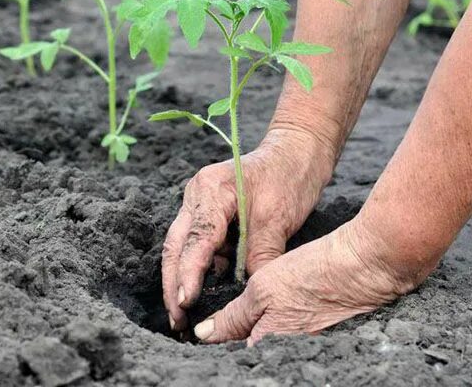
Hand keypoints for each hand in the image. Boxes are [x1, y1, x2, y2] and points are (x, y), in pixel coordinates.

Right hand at [162, 127, 335, 331]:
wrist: (298, 150)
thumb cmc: (289, 176)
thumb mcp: (278, 219)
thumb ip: (261, 256)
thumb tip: (250, 297)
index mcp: (210, 190)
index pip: (195, 239)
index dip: (188, 274)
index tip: (185, 303)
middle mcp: (196, 195)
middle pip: (176, 245)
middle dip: (173, 284)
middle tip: (176, 320)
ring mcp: (199, 204)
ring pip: (182, 247)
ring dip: (181, 279)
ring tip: (183, 315)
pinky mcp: (209, 214)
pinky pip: (199, 245)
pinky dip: (199, 269)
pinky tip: (202, 293)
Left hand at [192, 218, 417, 343]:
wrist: (366, 267)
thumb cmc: (314, 274)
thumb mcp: (263, 289)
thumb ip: (233, 317)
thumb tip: (204, 335)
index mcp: (270, 347)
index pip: (231, 355)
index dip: (215, 344)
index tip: (197, 330)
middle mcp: (287, 356)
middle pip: (250, 352)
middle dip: (232, 340)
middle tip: (219, 320)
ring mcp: (303, 348)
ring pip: (266, 344)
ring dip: (251, 333)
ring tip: (247, 313)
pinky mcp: (317, 337)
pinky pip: (285, 338)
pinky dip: (273, 327)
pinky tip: (273, 311)